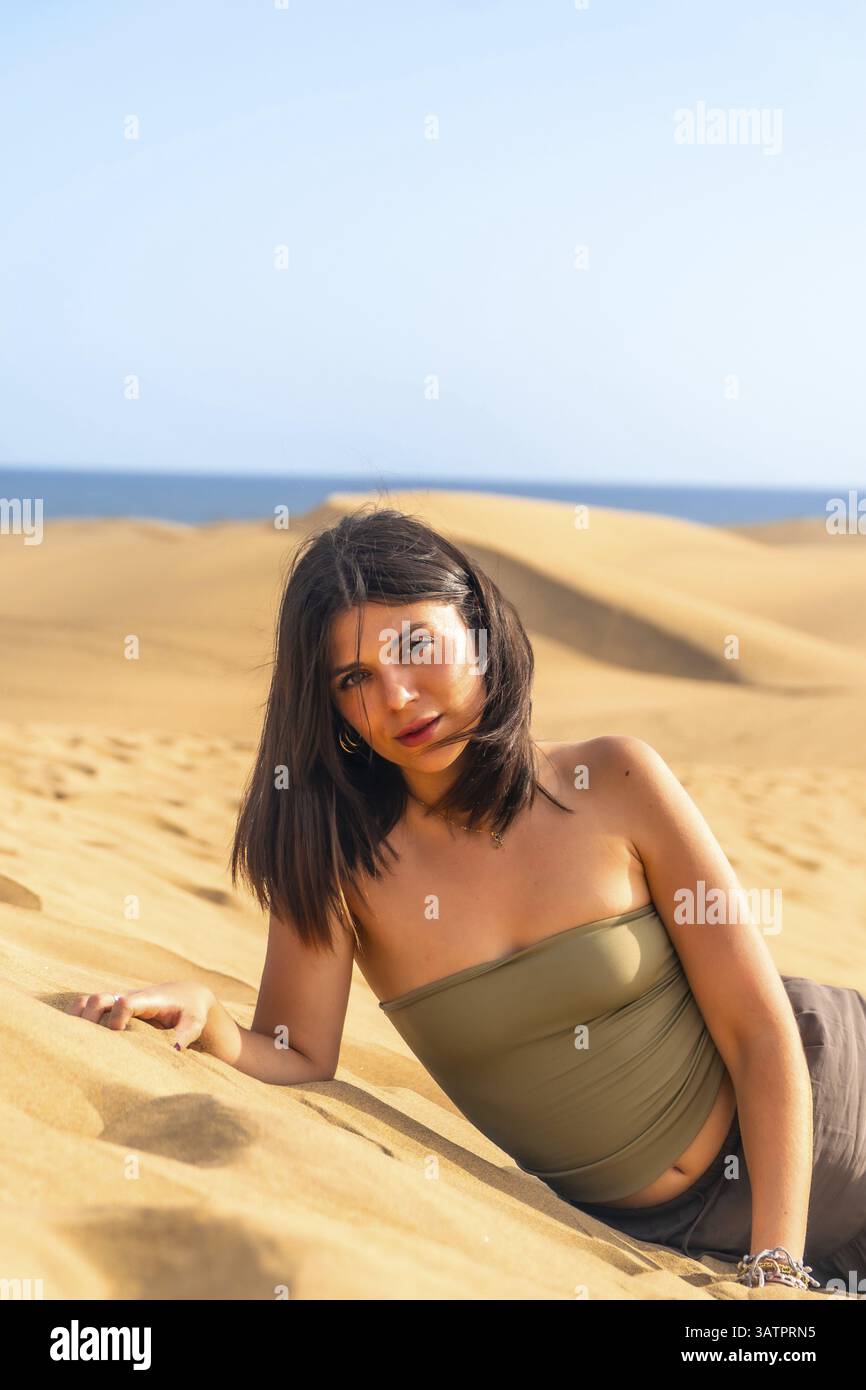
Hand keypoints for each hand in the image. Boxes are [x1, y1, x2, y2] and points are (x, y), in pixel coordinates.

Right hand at [69, 980, 215, 1050]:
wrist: (187, 995)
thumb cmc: (191, 1011)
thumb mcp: (194, 1023)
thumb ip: (185, 1035)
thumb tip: (173, 1052)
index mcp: (148, 999)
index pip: (126, 1002)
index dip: (117, 1018)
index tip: (117, 1035)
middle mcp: (129, 996)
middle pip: (99, 998)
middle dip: (89, 1018)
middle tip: (88, 1042)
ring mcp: (118, 1000)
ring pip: (88, 1001)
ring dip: (78, 1017)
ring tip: (71, 1039)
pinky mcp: (113, 1007)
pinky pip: (88, 1007)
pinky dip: (77, 1018)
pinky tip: (72, 1037)